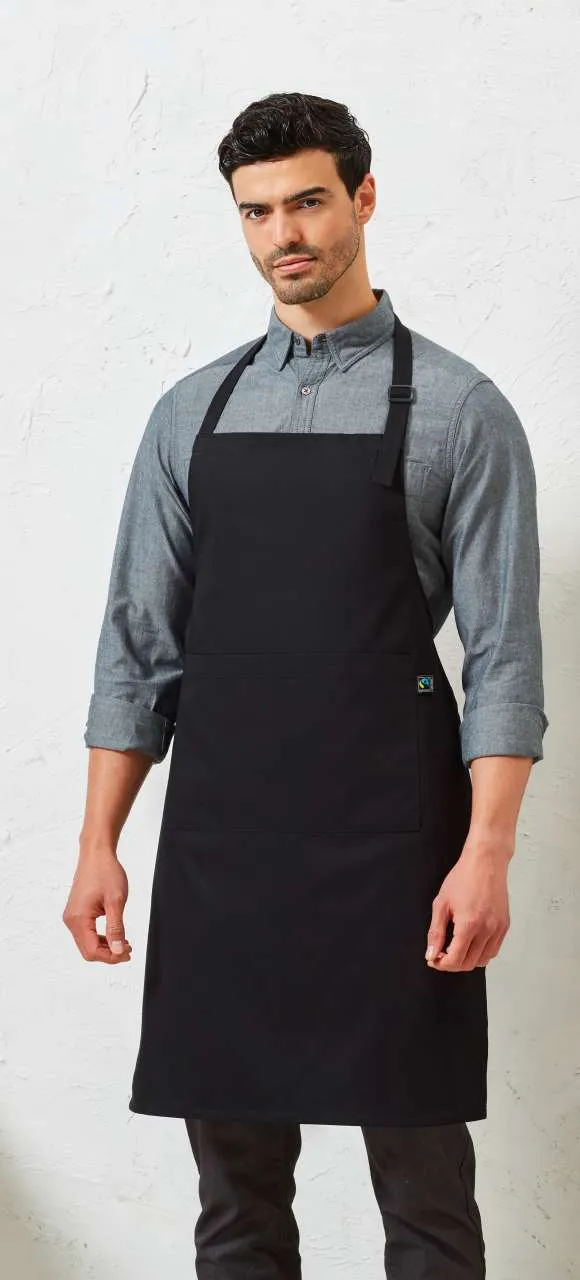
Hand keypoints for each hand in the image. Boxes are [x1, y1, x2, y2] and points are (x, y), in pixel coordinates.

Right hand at [63, 849, 131, 963]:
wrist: (97, 854)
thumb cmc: (105, 872)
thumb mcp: (116, 901)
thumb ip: (116, 928)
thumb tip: (117, 951)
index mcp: (78, 918)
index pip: (92, 951)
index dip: (111, 957)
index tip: (127, 953)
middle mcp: (71, 920)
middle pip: (88, 950)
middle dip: (108, 954)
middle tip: (128, 950)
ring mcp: (72, 916)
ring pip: (87, 943)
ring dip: (105, 947)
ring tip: (124, 943)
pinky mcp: (76, 913)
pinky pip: (86, 933)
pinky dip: (100, 938)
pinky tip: (115, 935)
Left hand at [425, 836, 511, 971]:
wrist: (486, 862)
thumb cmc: (463, 877)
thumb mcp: (441, 904)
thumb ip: (435, 933)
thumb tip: (431, 954)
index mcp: (469, 924)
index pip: (455, 960)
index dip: (441, 964)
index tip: (434, 959)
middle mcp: (486, 929)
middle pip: (468, 964)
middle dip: (452, 963)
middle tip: (442, 953)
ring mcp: (498, 928)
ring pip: (483, 960)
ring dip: (467, 959)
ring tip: (456, 947)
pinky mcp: (504, 925)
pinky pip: (493, 950)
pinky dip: (481, 952)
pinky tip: (471, 942)